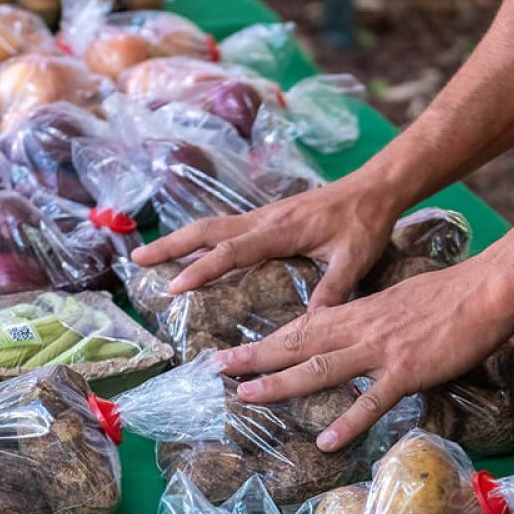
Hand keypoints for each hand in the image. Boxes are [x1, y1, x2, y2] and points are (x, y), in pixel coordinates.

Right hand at [130, 170, 403, 307]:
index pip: (232, 250)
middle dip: (171, 245)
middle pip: (207, 229)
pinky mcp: (270, 215)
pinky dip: (203, 236)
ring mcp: (265, 214)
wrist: (375, 188)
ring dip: (181, 238)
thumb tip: (312, 325)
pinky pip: (228, 225)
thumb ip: (333, 289)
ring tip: (152, 255)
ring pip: (213, 223)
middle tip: (138, 261)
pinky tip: (195, 248)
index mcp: (281, 229)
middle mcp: (265, 218)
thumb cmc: (365, 223)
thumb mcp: (354, 259)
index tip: (174, 286)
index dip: (202, 269)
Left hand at [217, 255, 513, 450]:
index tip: (234, 350)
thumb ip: (373, 319)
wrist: (485, 290)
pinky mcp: (407, 371)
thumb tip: (356, 333)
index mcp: (359, 311)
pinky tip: (327, 443)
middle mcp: (361, 328)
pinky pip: (372, 401)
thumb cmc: (449, 295)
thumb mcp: (399, 301)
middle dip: (255, 356)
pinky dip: (348, 422)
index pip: (302, 326)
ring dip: (282, 383)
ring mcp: (382, 350)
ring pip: (322, 368)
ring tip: (248, 396)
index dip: (265, 339)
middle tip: (217, 369)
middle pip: (299, 343)